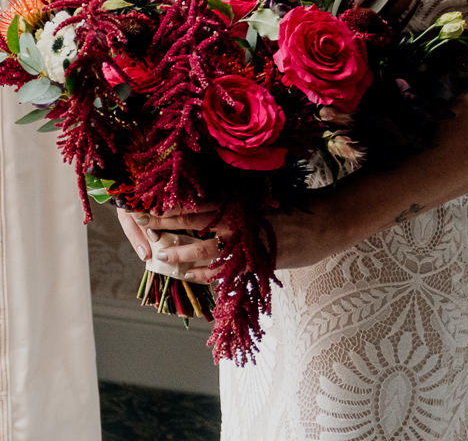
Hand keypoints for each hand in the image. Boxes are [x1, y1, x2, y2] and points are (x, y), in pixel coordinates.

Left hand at [118, 201, 356, 282]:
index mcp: (239, 202)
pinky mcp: (257, 263)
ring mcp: (248, 245)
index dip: (171, 204)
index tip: (148, 202)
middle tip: (142, 225)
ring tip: (160, 257)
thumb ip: (234, 196)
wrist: (325, 224)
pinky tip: (189, 276)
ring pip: (207, 251)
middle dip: (167, 227)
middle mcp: (240, 222)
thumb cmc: (291, 204)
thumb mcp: (261, 194)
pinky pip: (227, 273)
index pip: (198, 201)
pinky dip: (207, 275)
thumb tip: (206, 192)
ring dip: (182, 254)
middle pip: (195, 224)